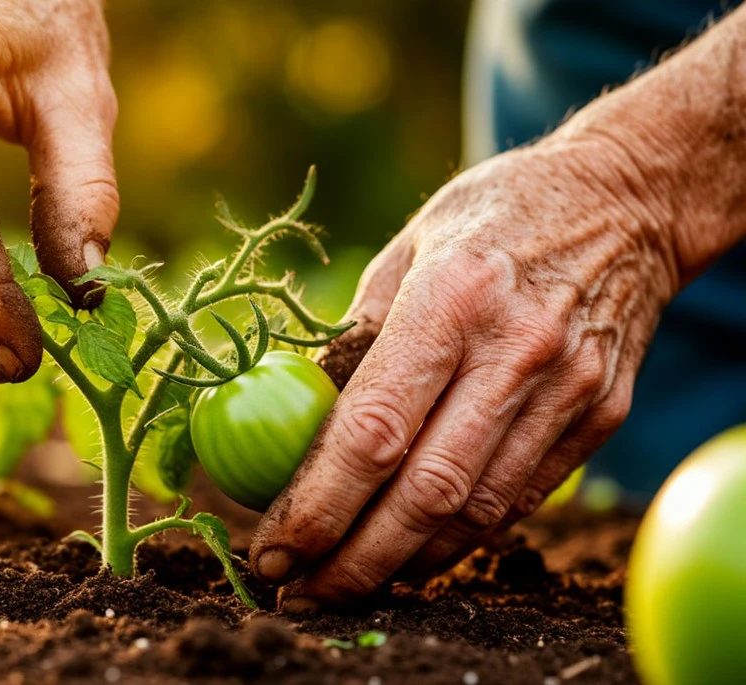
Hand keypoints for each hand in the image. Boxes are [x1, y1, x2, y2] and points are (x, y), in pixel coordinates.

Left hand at [249, 136, 680, 609]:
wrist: (625, 202)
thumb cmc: (491, 217)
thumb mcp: (405, 248)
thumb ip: (353, 337)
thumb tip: (297, 419)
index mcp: (449, 298)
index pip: (373, 429)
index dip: (317, 504)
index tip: (272, 547)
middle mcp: (515, 351)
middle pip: (426, 492)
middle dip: (353, 560)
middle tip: (299, 593)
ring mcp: (567, 389)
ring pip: (477, 513)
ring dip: (404, 564)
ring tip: (346, 584)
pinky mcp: (598, 416)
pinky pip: (520, 500)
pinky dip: (460, 539)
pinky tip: (412, 554)